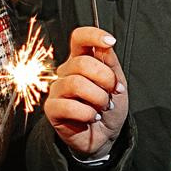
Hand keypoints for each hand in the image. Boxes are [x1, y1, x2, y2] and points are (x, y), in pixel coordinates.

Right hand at [46, 26, 126, 157]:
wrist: (105, 135)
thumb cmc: (108, 107)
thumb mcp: (118, 83)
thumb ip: (111, 63)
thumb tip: (106, 44)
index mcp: (81, 60)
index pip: (79, 38)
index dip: (93, 35)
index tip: (110, 41)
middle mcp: (66, 71)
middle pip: (82, 63)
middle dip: (105, 79)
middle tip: (113, 93)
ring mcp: (56, 89)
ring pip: (76, 84)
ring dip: (98, 98)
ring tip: (103, 107)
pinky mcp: (51, 108)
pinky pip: (68, 105)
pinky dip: (87, 113)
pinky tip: (92, 117)